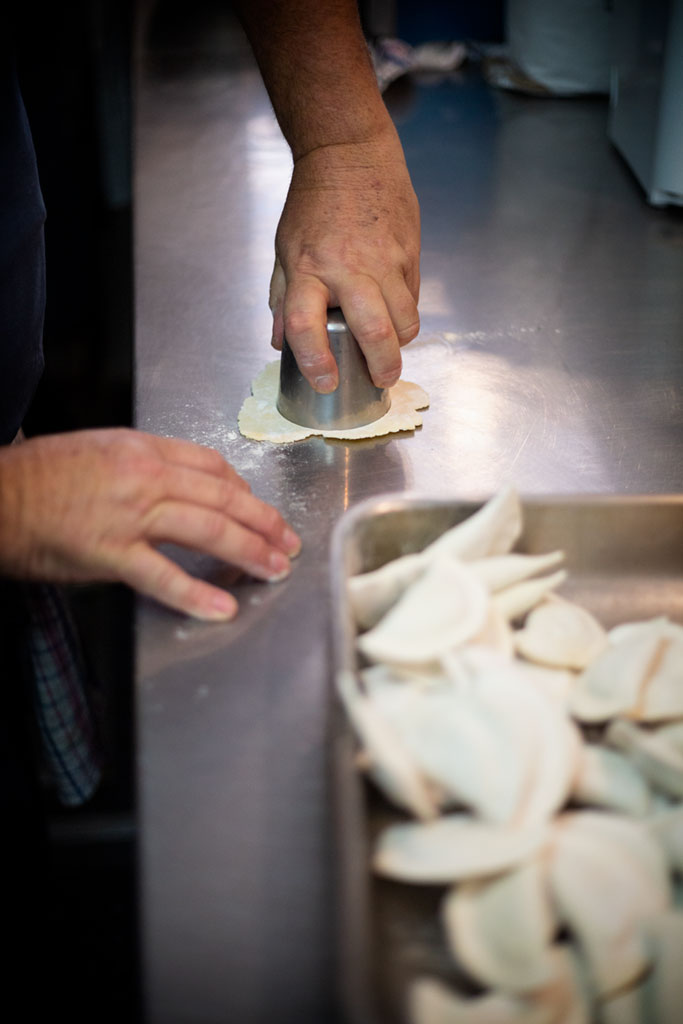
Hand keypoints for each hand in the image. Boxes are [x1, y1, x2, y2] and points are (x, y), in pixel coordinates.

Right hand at [0, 429, 300, 620]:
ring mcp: (130, 514)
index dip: (245, 490)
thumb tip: (179, 489)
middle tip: (287, 542)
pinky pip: (161, 575)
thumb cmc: (41, 476)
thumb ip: (145, 467)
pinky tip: (222, 607)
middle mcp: (144, 476)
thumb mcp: (101, 451)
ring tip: (273, 570)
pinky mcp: (110, 552)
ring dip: (248, 552)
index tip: (259, 509)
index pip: (212, 466)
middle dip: (263, 522)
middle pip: (222, 497)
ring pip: (206, 529)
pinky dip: (195, 593)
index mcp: (143, 449)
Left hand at [269, 126, 420, 392]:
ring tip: (391, 354)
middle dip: (381, 366)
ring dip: (400, 345)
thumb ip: (282, 297)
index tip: (324, 382)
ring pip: (404, 320)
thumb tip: (279, 343)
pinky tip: (396, 317)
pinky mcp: (409, 252)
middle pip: (373, 330)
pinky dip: (406, 316)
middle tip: (380, 380)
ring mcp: (384, 260)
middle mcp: (347, 268)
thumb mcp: (285, 248)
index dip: (314, 362)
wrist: (350, 153)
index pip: (304, 325)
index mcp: (307, 268)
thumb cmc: (314, 203)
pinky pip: (412, 299)